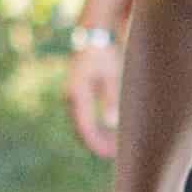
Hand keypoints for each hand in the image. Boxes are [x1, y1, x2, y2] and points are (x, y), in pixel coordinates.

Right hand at [63, 33, 123, 158]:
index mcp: (77, 95)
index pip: (85, 129)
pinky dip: (97, 129)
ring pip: (84, 127)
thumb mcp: (111, 74)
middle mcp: (72, 99)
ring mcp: (74, 99)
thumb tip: (111, 123)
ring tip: (119, 146)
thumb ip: (111, 97)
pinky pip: (86, 120)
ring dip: (99, 138)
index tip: (113, 155)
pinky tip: (113, 133)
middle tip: (120, 154)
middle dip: (99, 145)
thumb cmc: (105, 53)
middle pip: (82, 132)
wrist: (94, 37)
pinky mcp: (79, 98)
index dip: (98, 145)